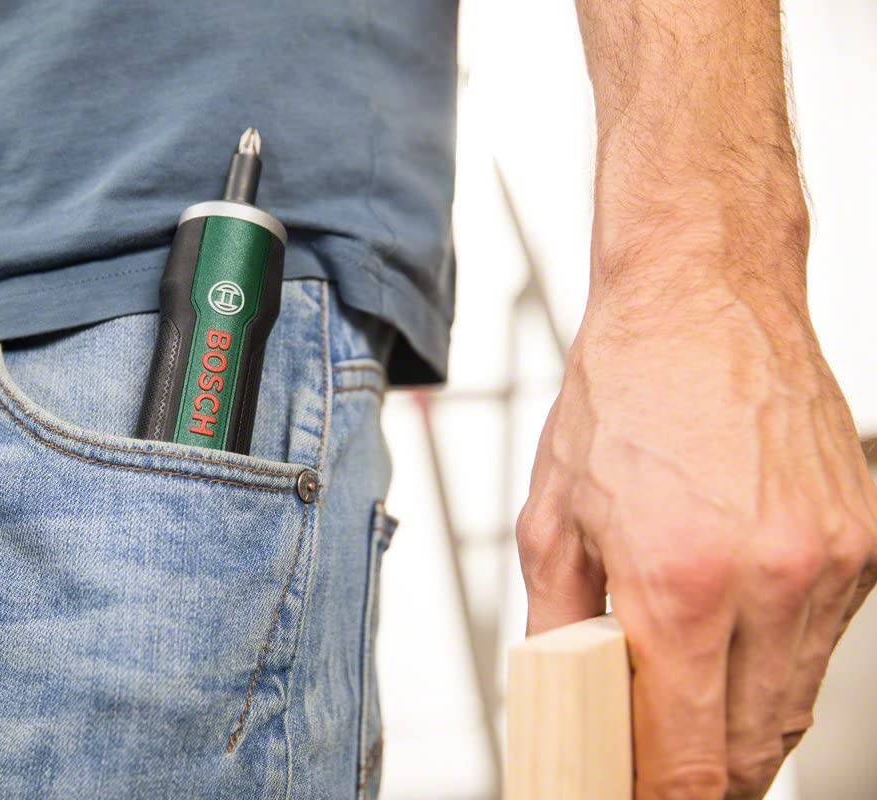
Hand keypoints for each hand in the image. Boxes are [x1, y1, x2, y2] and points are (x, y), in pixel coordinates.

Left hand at [516, 244, 876, 797]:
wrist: (703, 301)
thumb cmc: (621, 394)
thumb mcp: (553, 514)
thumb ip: (557, 626)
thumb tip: (562, 700)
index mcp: (681, 581)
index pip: (686, 757)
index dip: (657, 799)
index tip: (634, 797)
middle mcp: (773, 580)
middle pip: (750, 748)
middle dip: (700, 775)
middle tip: (654, 763)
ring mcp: (832, 564)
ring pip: (793, 703)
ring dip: (741, 724)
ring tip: (687, 703)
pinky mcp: (865, 542)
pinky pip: (823, 643)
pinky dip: (778, 661)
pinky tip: (734, 634)